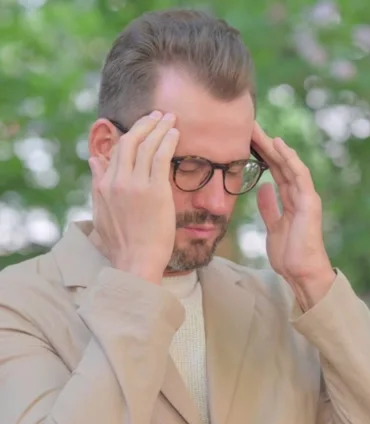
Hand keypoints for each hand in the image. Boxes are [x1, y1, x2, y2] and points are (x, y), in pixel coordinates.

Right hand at [89, 111, 178, 284]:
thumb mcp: (101, 213)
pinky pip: (161, 157)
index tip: (142, 128)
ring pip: (146, 145)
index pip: (115, 151)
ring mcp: (136, 185)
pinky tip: (175, 133)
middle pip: (130, 141)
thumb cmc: (121, 245)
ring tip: (170, 118)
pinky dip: (168, 140)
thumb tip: (94, 160)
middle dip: (144, 124)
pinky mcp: (155, 191)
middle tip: (157, 115)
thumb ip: (98, 185)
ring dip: (159, 127)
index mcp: (104, 186)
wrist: (136, 262)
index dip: (130, 135)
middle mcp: (117, 181)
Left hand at [252, 122, 335, 309]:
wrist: (301, 273)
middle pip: (280, 164)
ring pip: (289, 165)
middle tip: (248, 126)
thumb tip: (263, 188)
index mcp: (291, 200)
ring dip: (274, 147)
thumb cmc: (290, 255)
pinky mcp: (310, 202)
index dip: (261, 155)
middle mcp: (299, 195)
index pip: (275, 171)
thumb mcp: (273, 227)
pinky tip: (278, 144)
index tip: (245, 141)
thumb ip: (269, 207)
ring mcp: (306, 197)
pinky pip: (300, 175)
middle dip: (265, 145)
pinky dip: (290, 159)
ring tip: (259, 130)